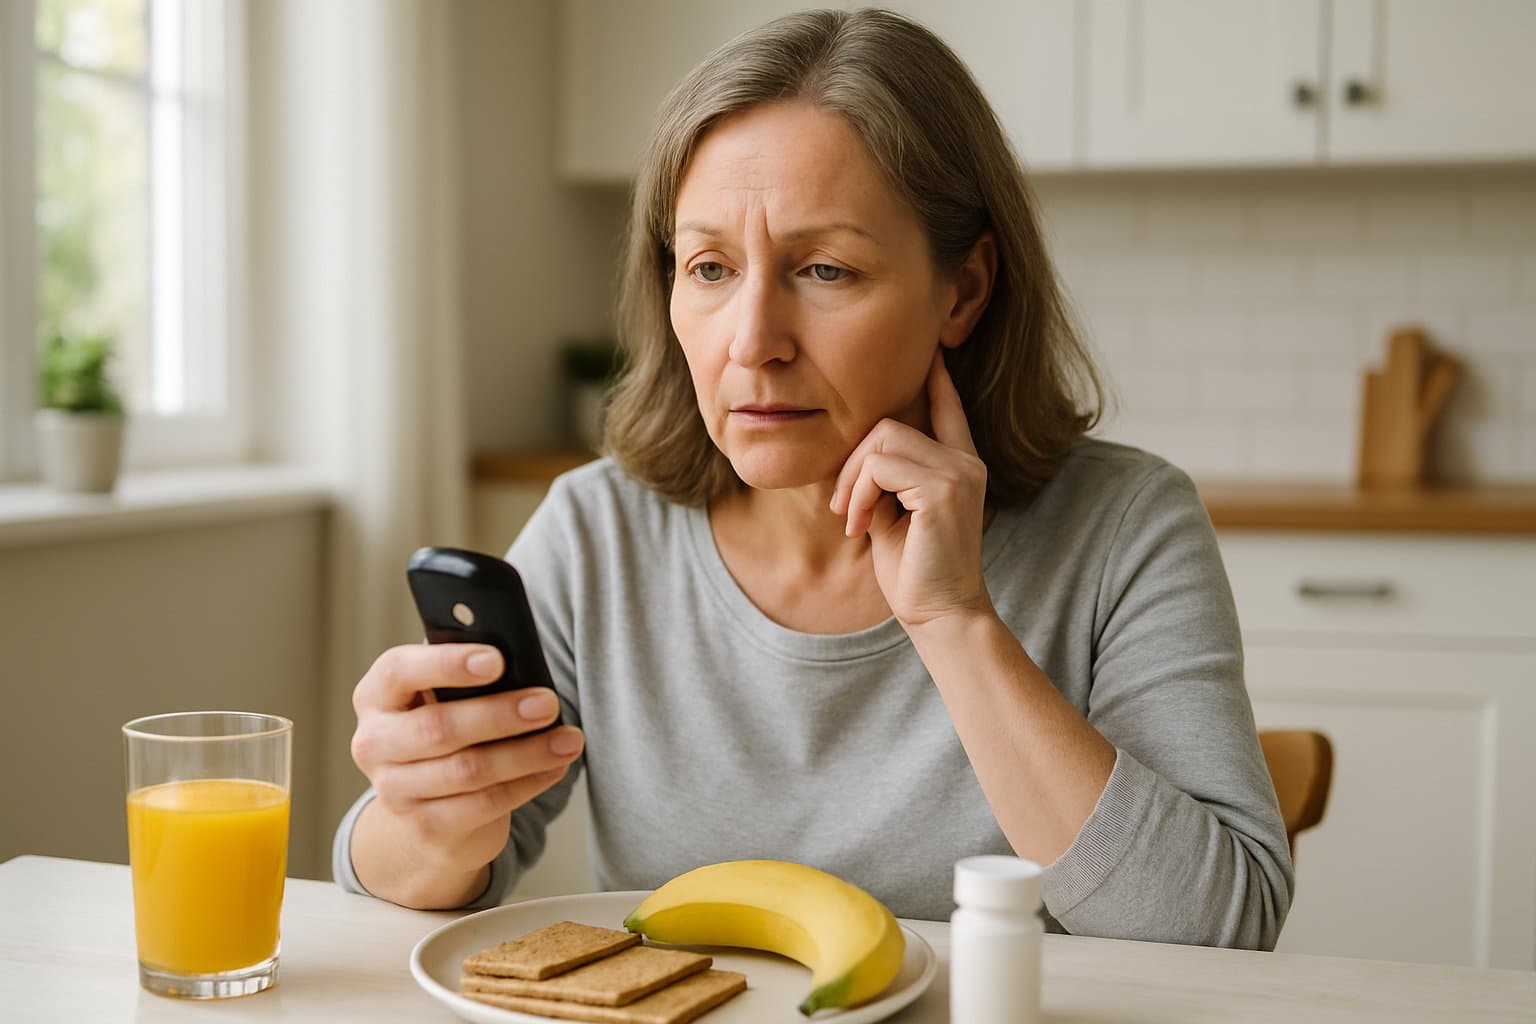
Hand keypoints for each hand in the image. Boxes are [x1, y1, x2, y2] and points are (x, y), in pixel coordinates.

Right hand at [349, 643, 583, 875]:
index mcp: (377, 695)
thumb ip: (469, 679)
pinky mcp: (426, 826)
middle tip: (547, 704)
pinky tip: (555, 767)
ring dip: (526, 753)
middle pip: (438, 728)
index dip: (447, 664)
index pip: (400, 671)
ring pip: (468, 770)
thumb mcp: (443, 698)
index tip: (497, 660)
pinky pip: (484, 804)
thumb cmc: (447, 731)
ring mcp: (395, 790)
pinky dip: (528, 783)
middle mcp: (375, 743)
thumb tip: (524, 666)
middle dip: (500, 715)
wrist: (425, 808)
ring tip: (568, 739)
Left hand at [830, 351, 993, 628]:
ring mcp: (959, 473)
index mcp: (959, 466)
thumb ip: (887, 479)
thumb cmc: (915, 571)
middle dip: (853, 463)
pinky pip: (880, 467)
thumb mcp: (896, 514)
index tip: (931, 352)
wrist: (940, 614)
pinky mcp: (943, 490)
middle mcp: (967, 463)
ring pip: (881, 441)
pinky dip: (859, 494)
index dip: (937, 379)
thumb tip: (860, 454)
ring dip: (852, 480)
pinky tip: (861, 525)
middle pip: (890, 424)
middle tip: (844, 508)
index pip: (948, 408)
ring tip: (852, 519)